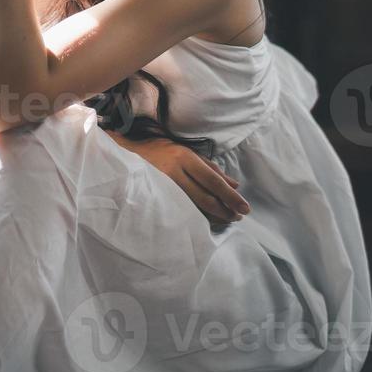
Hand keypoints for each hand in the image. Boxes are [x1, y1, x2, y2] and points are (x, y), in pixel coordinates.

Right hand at [109, 133, 250, 223]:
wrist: (126, 153)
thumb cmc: (161, 151)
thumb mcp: (187, 152)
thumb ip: (211, 168)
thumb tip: (234, 185)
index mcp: (184, 158)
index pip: (213, 181)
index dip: (230, 196)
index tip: (245, 207)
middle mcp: (174, 172)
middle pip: (205, 197)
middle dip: (225, 210)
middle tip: (238, 217)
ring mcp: (163, 186)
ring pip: (194, 207)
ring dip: (214, 216)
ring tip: (227, 219)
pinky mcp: (156, 198)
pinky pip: (182, 211)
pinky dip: (198, 218)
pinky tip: (208, 220)